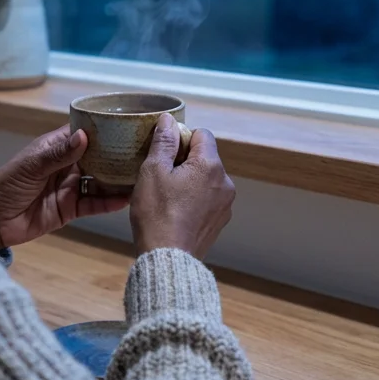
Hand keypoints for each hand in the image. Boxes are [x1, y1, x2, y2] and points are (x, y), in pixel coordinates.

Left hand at [0, 126, 131, 250]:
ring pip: (100, 181)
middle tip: (144, 150)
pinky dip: (110, 202)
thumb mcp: (31, 166)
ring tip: (142, 173)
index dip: (103, 129)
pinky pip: (94, 204)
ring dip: (118, 179)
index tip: (128, 123)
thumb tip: (85, 136)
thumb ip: (59, 154)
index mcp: (55, 148)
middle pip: (97, 157)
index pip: (83, 133)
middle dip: (117, 155)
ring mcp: (70, 187)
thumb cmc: (6, 185)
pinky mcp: (71, 209)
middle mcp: (67, 165)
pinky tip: (128, 198)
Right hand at [129, 114, 234, 258]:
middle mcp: (225, 182)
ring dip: (190, 181)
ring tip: (167, 197)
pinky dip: (195, 200)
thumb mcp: (153, 171)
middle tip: (161, 176)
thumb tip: (169, 120)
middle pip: (206, 158)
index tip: (164, 153)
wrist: (168, 259)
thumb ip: (164, 142)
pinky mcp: (220, 222)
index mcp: (211, 166)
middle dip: (185, 161)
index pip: (202, 134)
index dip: (181, 138)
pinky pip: (208, 200)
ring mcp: (225, 204)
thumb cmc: (157, 213)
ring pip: (207, 179)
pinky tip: (176, 212)